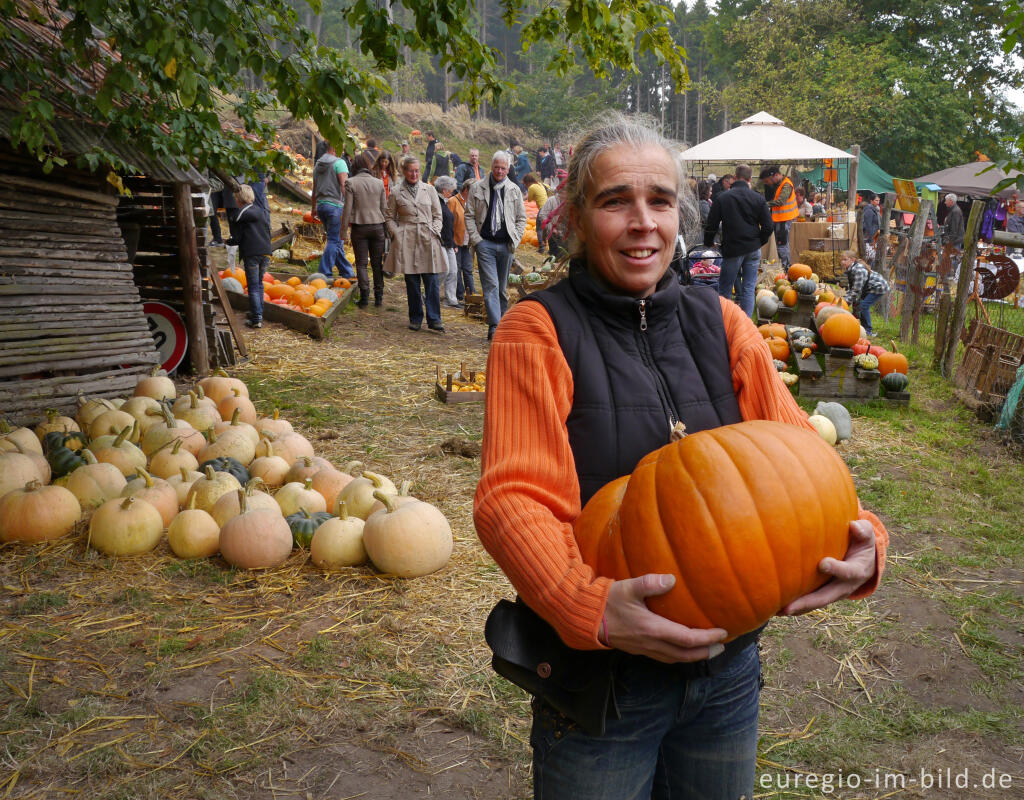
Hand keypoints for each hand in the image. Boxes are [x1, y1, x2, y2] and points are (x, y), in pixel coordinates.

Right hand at [603, 574, 727, 663]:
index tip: (723, 633)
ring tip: (707, 650)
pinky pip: (665, 658)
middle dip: (705, 652)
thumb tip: (672, 579)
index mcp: (653, 629)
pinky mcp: (638, 649)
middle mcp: (651, 643)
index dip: (707, 638)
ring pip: (675, 659)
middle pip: (685, 655)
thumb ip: (650, 583)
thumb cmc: (607, 601)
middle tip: (722, 646)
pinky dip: (679, 656)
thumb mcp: (628, 587)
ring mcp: (644, 649)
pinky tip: (682, 648)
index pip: (687, 639)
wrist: (586, 618)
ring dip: (694, 656)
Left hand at [779, 519, 876, 615]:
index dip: (836, 569)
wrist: (864, 560)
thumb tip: (854, 526)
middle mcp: (845, 587)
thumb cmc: (862, 542)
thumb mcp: (866, 534)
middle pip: (825, 597)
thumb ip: (863, 531)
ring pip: (815, 603)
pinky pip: (810, 602)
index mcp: (857, 571)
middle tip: (788, 606)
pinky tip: (776, 609)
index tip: (822, 564)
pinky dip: (795, 607)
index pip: (847, 572)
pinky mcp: (824, 594)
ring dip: (797, 608)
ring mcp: (834, 593)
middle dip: (807, 602)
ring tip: (776, 611)